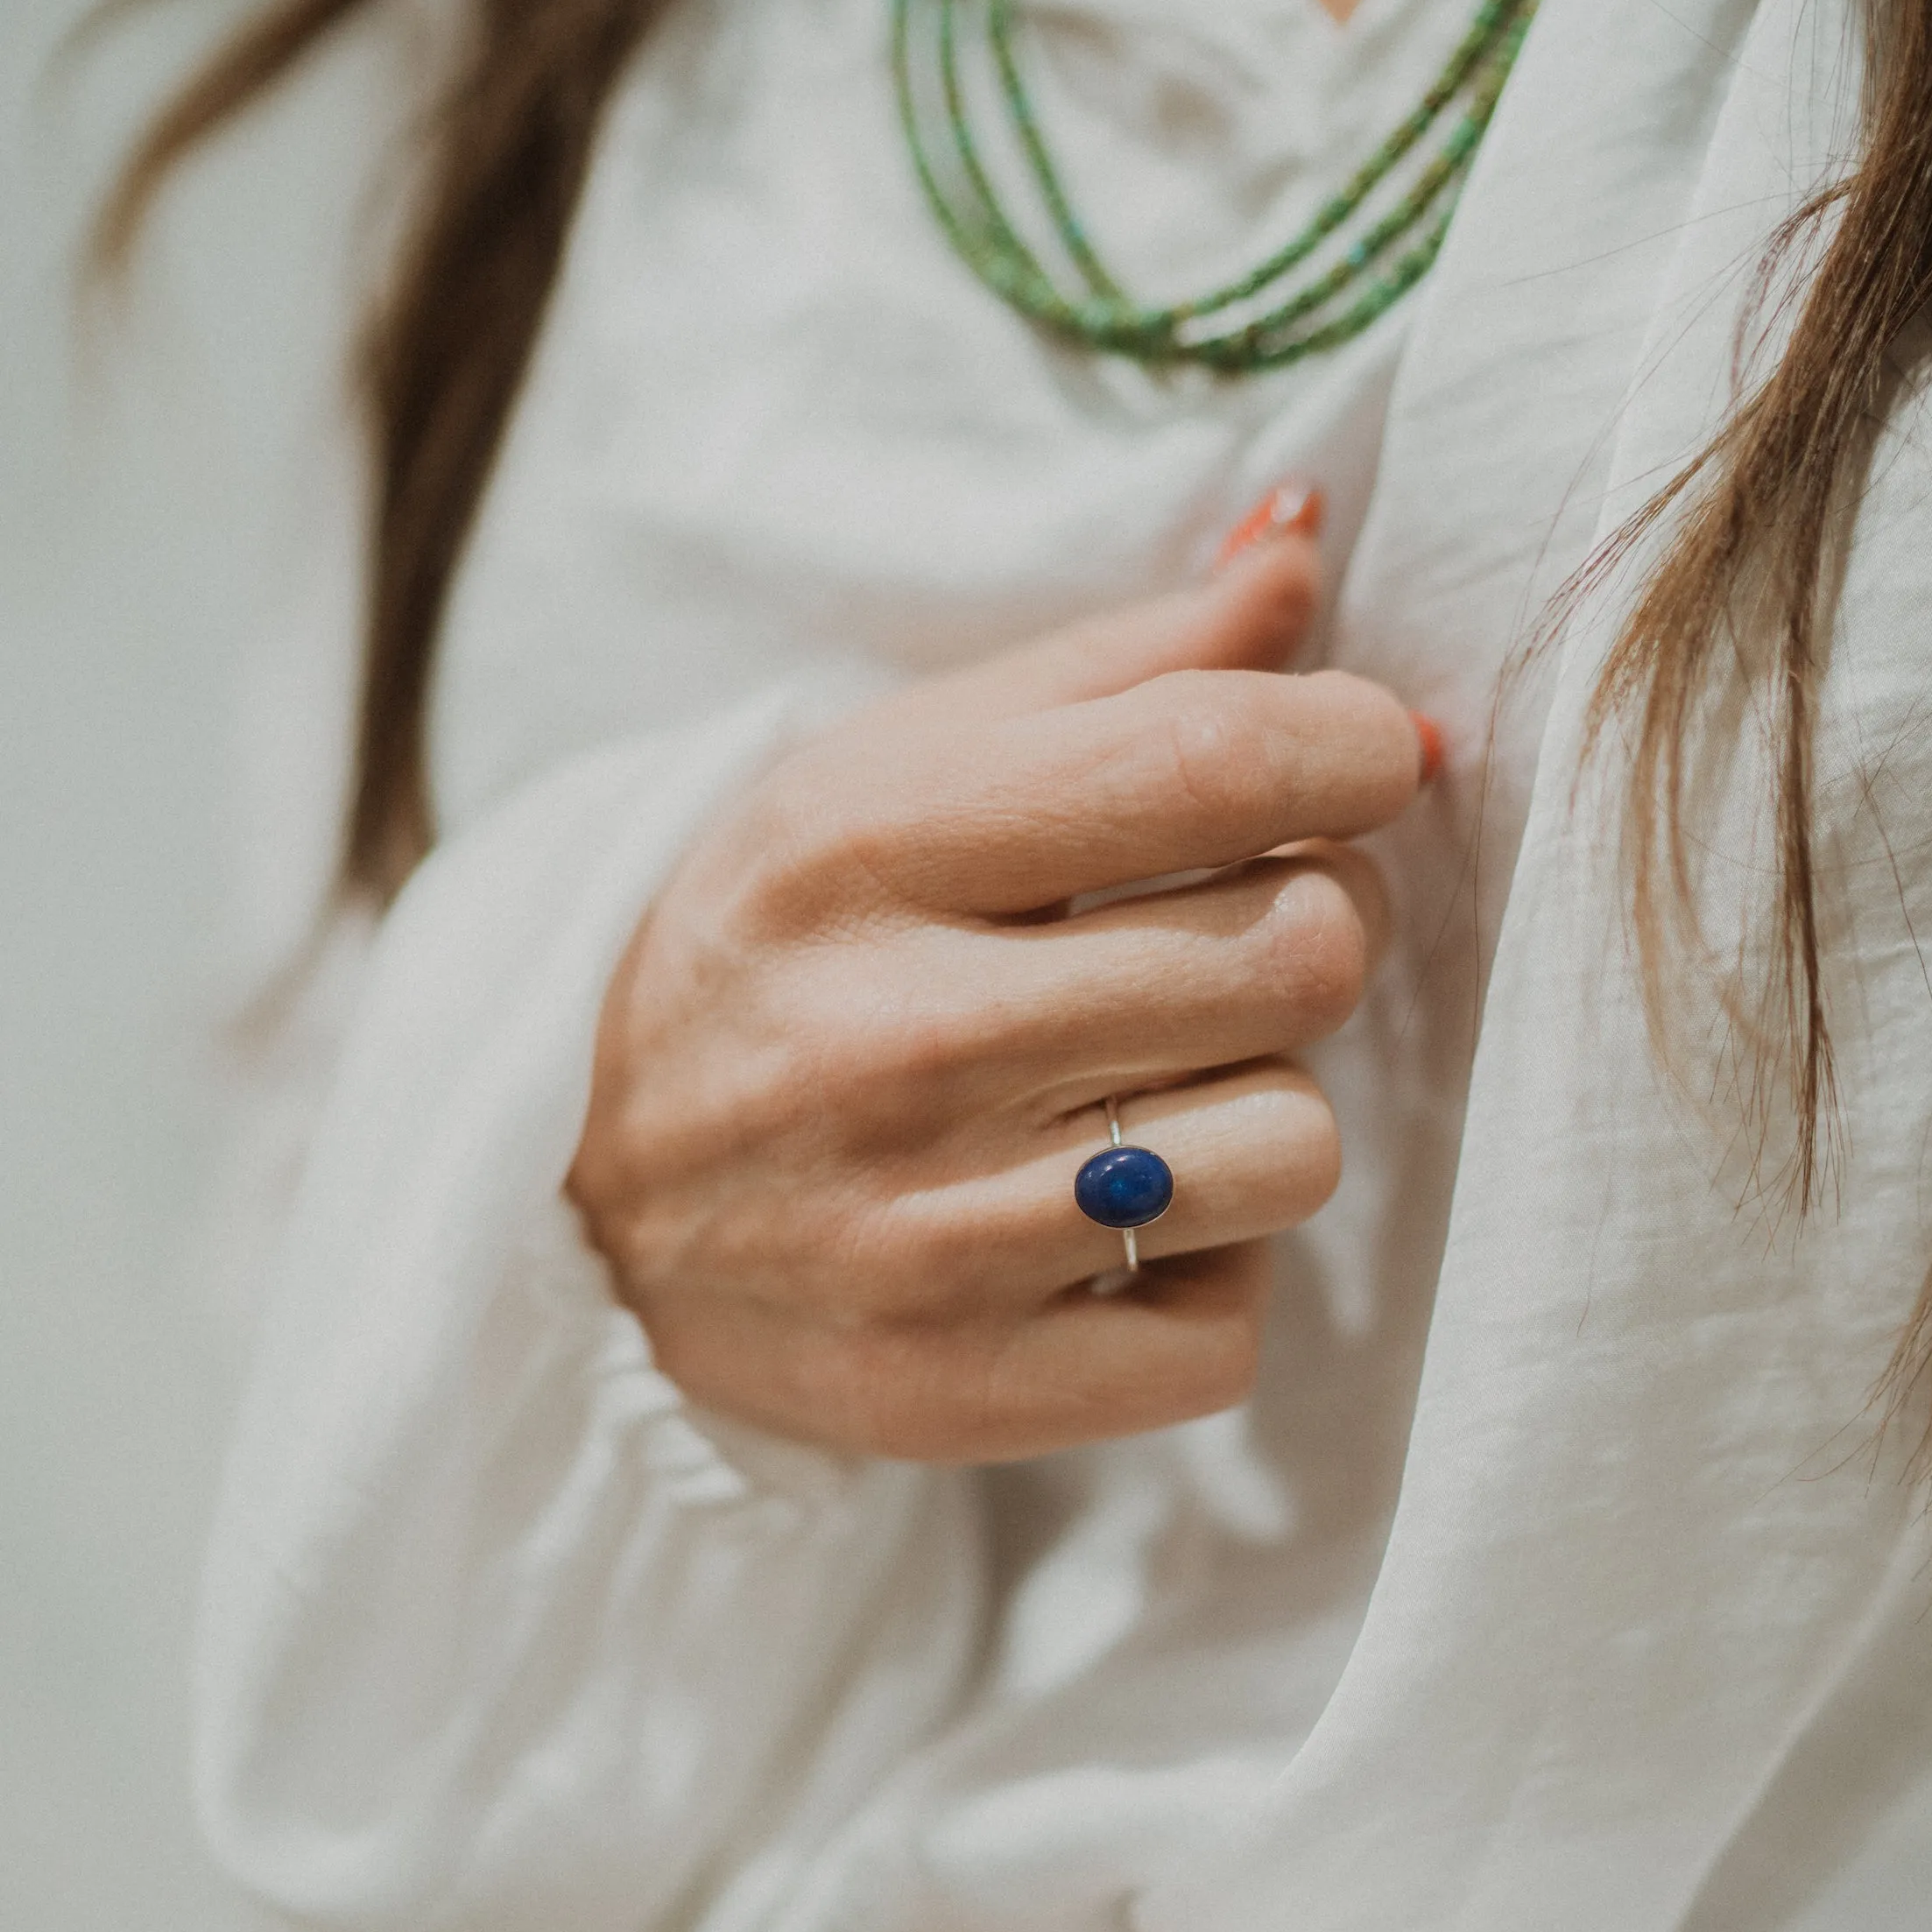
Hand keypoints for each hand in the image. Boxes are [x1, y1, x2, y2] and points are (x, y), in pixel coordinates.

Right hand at [567, 524, 1429, 1462]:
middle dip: (1318, 925)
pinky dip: (1201, 1282)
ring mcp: (927, 1233)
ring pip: (1293, 1147)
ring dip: (1266, 1111)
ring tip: (1165, 1092)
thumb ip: (1114, 665)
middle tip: (1242, 934)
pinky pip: (1227, 1333)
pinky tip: (1117, 1232)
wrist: (576, 1214)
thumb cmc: (781, 959)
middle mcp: (893, 1039)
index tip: (1355, 764)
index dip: (1351, 751)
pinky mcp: (960, 1387)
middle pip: (1302, 955)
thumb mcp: (889, 771)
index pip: (1215, 760)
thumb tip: (1305, 544)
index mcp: (868, 846)